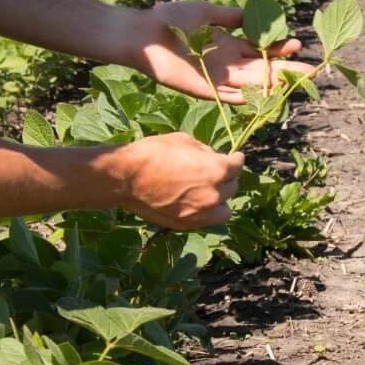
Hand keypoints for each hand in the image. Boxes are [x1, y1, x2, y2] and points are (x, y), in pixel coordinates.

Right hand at [113, 132, 244, 229]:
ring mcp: (200, 213)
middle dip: (227, 178)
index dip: (236, 159)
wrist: (127, 178)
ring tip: (210, 193)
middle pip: (232, 188)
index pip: (238, 166)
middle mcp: (214, 195)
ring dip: (221, 201)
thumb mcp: (183, 140)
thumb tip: (212, 156)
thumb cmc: (153, 153)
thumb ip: (204, 151)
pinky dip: (205, 212)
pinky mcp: (186, 224)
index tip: (234, 157)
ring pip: (224, 211)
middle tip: (217, 172)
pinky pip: (206, 221)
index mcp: (217, 170)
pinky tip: (195, 203)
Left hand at [134, 1, 315, 104]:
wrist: (145, 34)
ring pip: (251, 85)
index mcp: (228, 44)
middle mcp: (227, 64)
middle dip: (286, 70)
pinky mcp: (204, 90)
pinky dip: (246, 99)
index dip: (280, 49)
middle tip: (311, 71)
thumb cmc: (171, 19)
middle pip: (262, 70)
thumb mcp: (206, 11)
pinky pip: (229, 98)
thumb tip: (255, 15)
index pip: (261, 50)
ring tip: (295, 83)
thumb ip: (230, 16)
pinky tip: (266, 97)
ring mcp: (217, 79)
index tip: (298, 45)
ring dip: (272, 85)